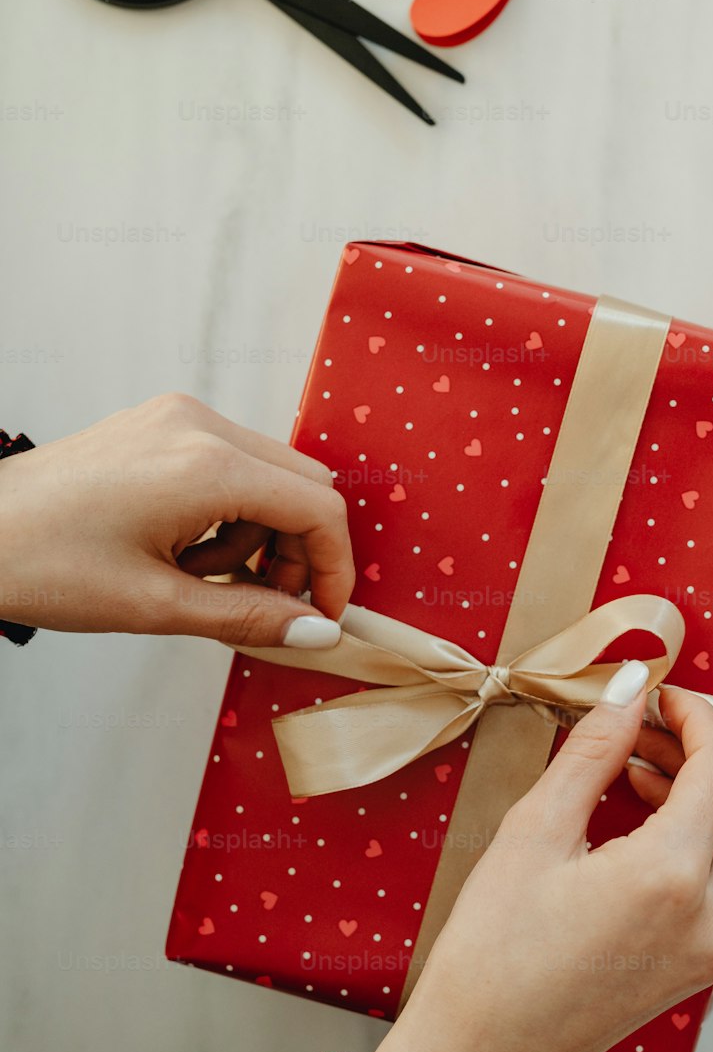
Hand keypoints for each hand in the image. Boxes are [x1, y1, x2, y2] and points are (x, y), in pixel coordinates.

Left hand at [0, 393, 353, 646]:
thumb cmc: (41, 562)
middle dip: (297, 551)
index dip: (334, 567)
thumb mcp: (154, 606)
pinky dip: (226, 513)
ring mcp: (178, 418)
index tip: (322, 616)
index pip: (317, 507)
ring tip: (196, 577)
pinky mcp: (160, 425)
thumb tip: (316, 633)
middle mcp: (199, 426)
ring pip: (268, 477)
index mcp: (205, 465)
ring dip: (256, 536)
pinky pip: (229, 466)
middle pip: (301, 484)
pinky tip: (181, 549)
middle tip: (264, 604)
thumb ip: (248, 617)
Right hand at [336, 663, 712, 1051]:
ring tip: (641, 756)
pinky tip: (644, 805)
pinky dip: (708, 826)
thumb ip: (592, 753)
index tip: (661, 691)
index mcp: (672, 878)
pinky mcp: (706, 962)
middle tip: (672, 716)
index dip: (699, 714)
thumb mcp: (533, 833)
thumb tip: (629, 692)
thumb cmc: (491, 954)